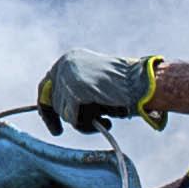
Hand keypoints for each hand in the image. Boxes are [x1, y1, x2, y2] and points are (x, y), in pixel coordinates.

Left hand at [35, 49, 163, 134]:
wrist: (143, 83)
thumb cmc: (126, 88)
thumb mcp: (95, 88)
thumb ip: (77, 95)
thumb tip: (62, 114)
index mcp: (70, 58)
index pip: (45, 85)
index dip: (47, 109)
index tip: (55, 129)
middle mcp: (65, 63)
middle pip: (52, 101)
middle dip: (67, 118)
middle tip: (81, 126)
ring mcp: (68, 75)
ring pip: (63, 112)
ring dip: (82, 122)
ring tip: (104, 120)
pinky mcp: (75, 89)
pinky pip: (71, 117)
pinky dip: (86, 125)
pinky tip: (105, 121)